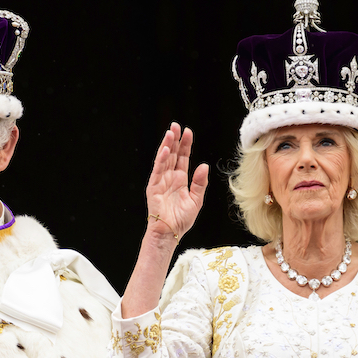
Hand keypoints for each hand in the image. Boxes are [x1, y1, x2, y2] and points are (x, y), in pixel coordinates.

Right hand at [145, 122, 208, 240]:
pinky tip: (165, 150)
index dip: (185, 145)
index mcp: (180, 179)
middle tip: (177, 125)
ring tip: (171, 132)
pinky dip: (161, 160)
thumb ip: (200, 183)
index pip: (182, 158)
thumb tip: (204, 165)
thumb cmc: (181, 219)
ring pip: (164, 159)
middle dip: (175, 140)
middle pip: (173, 154)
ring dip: (167, 145)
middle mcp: (170, 177)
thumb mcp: (196, 200)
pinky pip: (157, 170)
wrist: (170, 232)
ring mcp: (161, 181)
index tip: (188, 132)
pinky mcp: (153, 187)